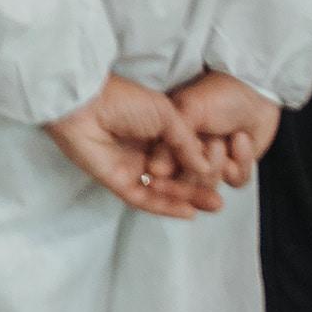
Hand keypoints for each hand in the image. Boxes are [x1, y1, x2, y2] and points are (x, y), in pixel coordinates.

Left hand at [45, 75, 222, 219]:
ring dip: (187, 199)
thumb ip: (187, 142)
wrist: (86, 103)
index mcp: (155, 131)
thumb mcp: (167, 114)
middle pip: (175, 177)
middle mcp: (144, 151)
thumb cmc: (124, 99)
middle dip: (199, 189)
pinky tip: (188, 212)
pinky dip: (165, 207)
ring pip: (162, 191)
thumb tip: (206, 166)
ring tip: (214, 206)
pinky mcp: (116, 180)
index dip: (203, 167)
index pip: (183, 156)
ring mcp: (130, 166)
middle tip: (221, 200)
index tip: (226, 174)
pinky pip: (143, 199)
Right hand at [170, 71, 281, 188]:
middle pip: (185, 184)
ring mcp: (209, 165)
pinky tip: (240, 139)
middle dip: (203, 163)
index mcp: (166, 141)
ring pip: (211, 185)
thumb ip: (172, 141)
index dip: (170, 173)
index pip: (161, 171)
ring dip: (222, 158)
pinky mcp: (233, 170)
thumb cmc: (218, 94)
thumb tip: (155, 169)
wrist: (253, 91)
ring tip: (225, 136)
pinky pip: (236, 180)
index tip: (176, 170)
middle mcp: (184, 157)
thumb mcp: (189, 110)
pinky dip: (243, 160)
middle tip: (211, 141)